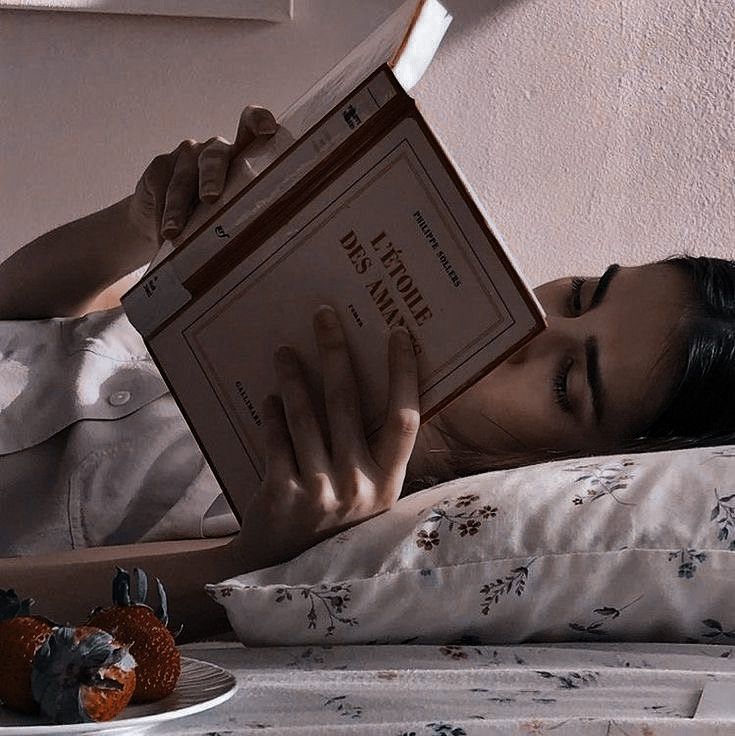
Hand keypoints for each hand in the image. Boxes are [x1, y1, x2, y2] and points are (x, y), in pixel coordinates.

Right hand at [127, 105, 277, 244]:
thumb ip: (245, 217)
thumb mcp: (232, 218)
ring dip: (178, 207)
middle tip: (210, 198)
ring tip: (174, 232)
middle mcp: (214, 152)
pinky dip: (161, 213)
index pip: (251, 128)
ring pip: (184, 177)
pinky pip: (161, 188)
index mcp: (241, 159)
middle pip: (215, 155)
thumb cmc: (211, 222)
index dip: (259, 121)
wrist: (163, 226)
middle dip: (212, 176)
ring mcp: (186, 156)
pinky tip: (161, 234)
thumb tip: (262, 246)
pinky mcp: (160, 166)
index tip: (268, 130)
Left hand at [236, 305, 420, 567]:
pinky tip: (269, 398)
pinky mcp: (283, 496)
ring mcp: (321, 494)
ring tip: (284, 352)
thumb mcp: (364, 495)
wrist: (282, 568)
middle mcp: (360, 488)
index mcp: (388, 484)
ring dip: (294, 377)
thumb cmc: (331, 523)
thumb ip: (367, 451)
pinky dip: (271, 414)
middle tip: (323, 316)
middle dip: (335, 352)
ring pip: (306, 416)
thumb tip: (358, 383)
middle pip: (349, 404)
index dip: (403, 374)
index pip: (405, 419)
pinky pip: (276, 439)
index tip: (398, 333)